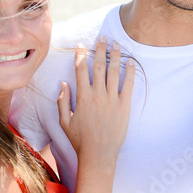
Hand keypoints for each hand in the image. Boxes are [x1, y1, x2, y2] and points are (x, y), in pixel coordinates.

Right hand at [57, 35, 134, 163]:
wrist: (98, 155)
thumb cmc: (80, 140)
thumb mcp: (64, 122)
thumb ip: (62, 101)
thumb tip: (63, 83)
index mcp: (82, 97)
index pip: (81, 70)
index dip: (81, 55)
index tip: (81, 45)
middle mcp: (97, 95)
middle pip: (99, 66)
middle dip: (100, 49)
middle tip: (103, 37)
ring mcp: (112, 100)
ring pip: (114, 72)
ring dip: (115, 56)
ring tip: (117, 44)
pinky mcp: (124, 106)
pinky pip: (128, 85)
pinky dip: (130, 72)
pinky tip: (131, 62)